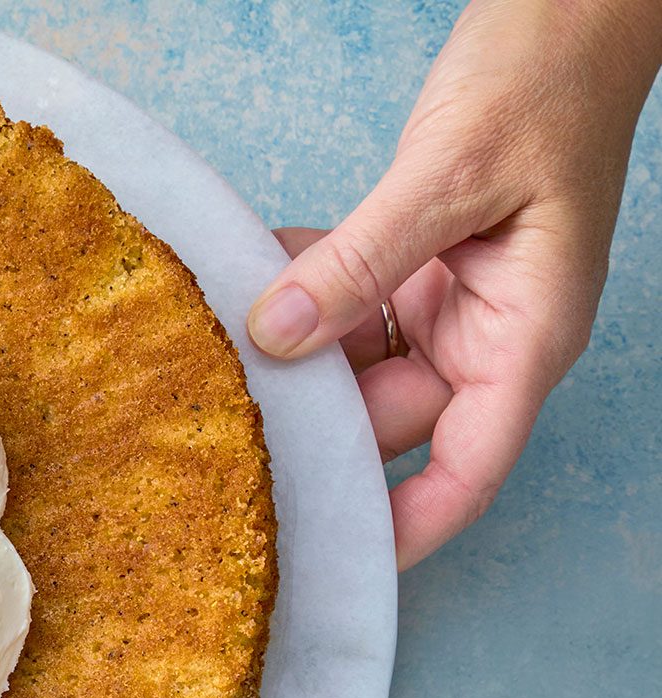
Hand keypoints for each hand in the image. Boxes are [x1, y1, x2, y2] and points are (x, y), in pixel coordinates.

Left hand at [246, 0, 661, 569]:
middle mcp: (484, 334)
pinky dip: (296, 285)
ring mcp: (447, 300)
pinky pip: (341, 298)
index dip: (403, 527)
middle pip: (384, 418)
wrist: (563, 12)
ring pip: (349, 360)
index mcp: (523, 339)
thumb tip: (276, 334)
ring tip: (213, 345)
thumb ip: (363, 261)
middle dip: (307, 421)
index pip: (466, 469)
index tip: (333, 563)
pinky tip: (245, 269)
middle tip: (213, 431)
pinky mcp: (413, 264)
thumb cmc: (542, 87)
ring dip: (289, 349)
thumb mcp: (447, 178)